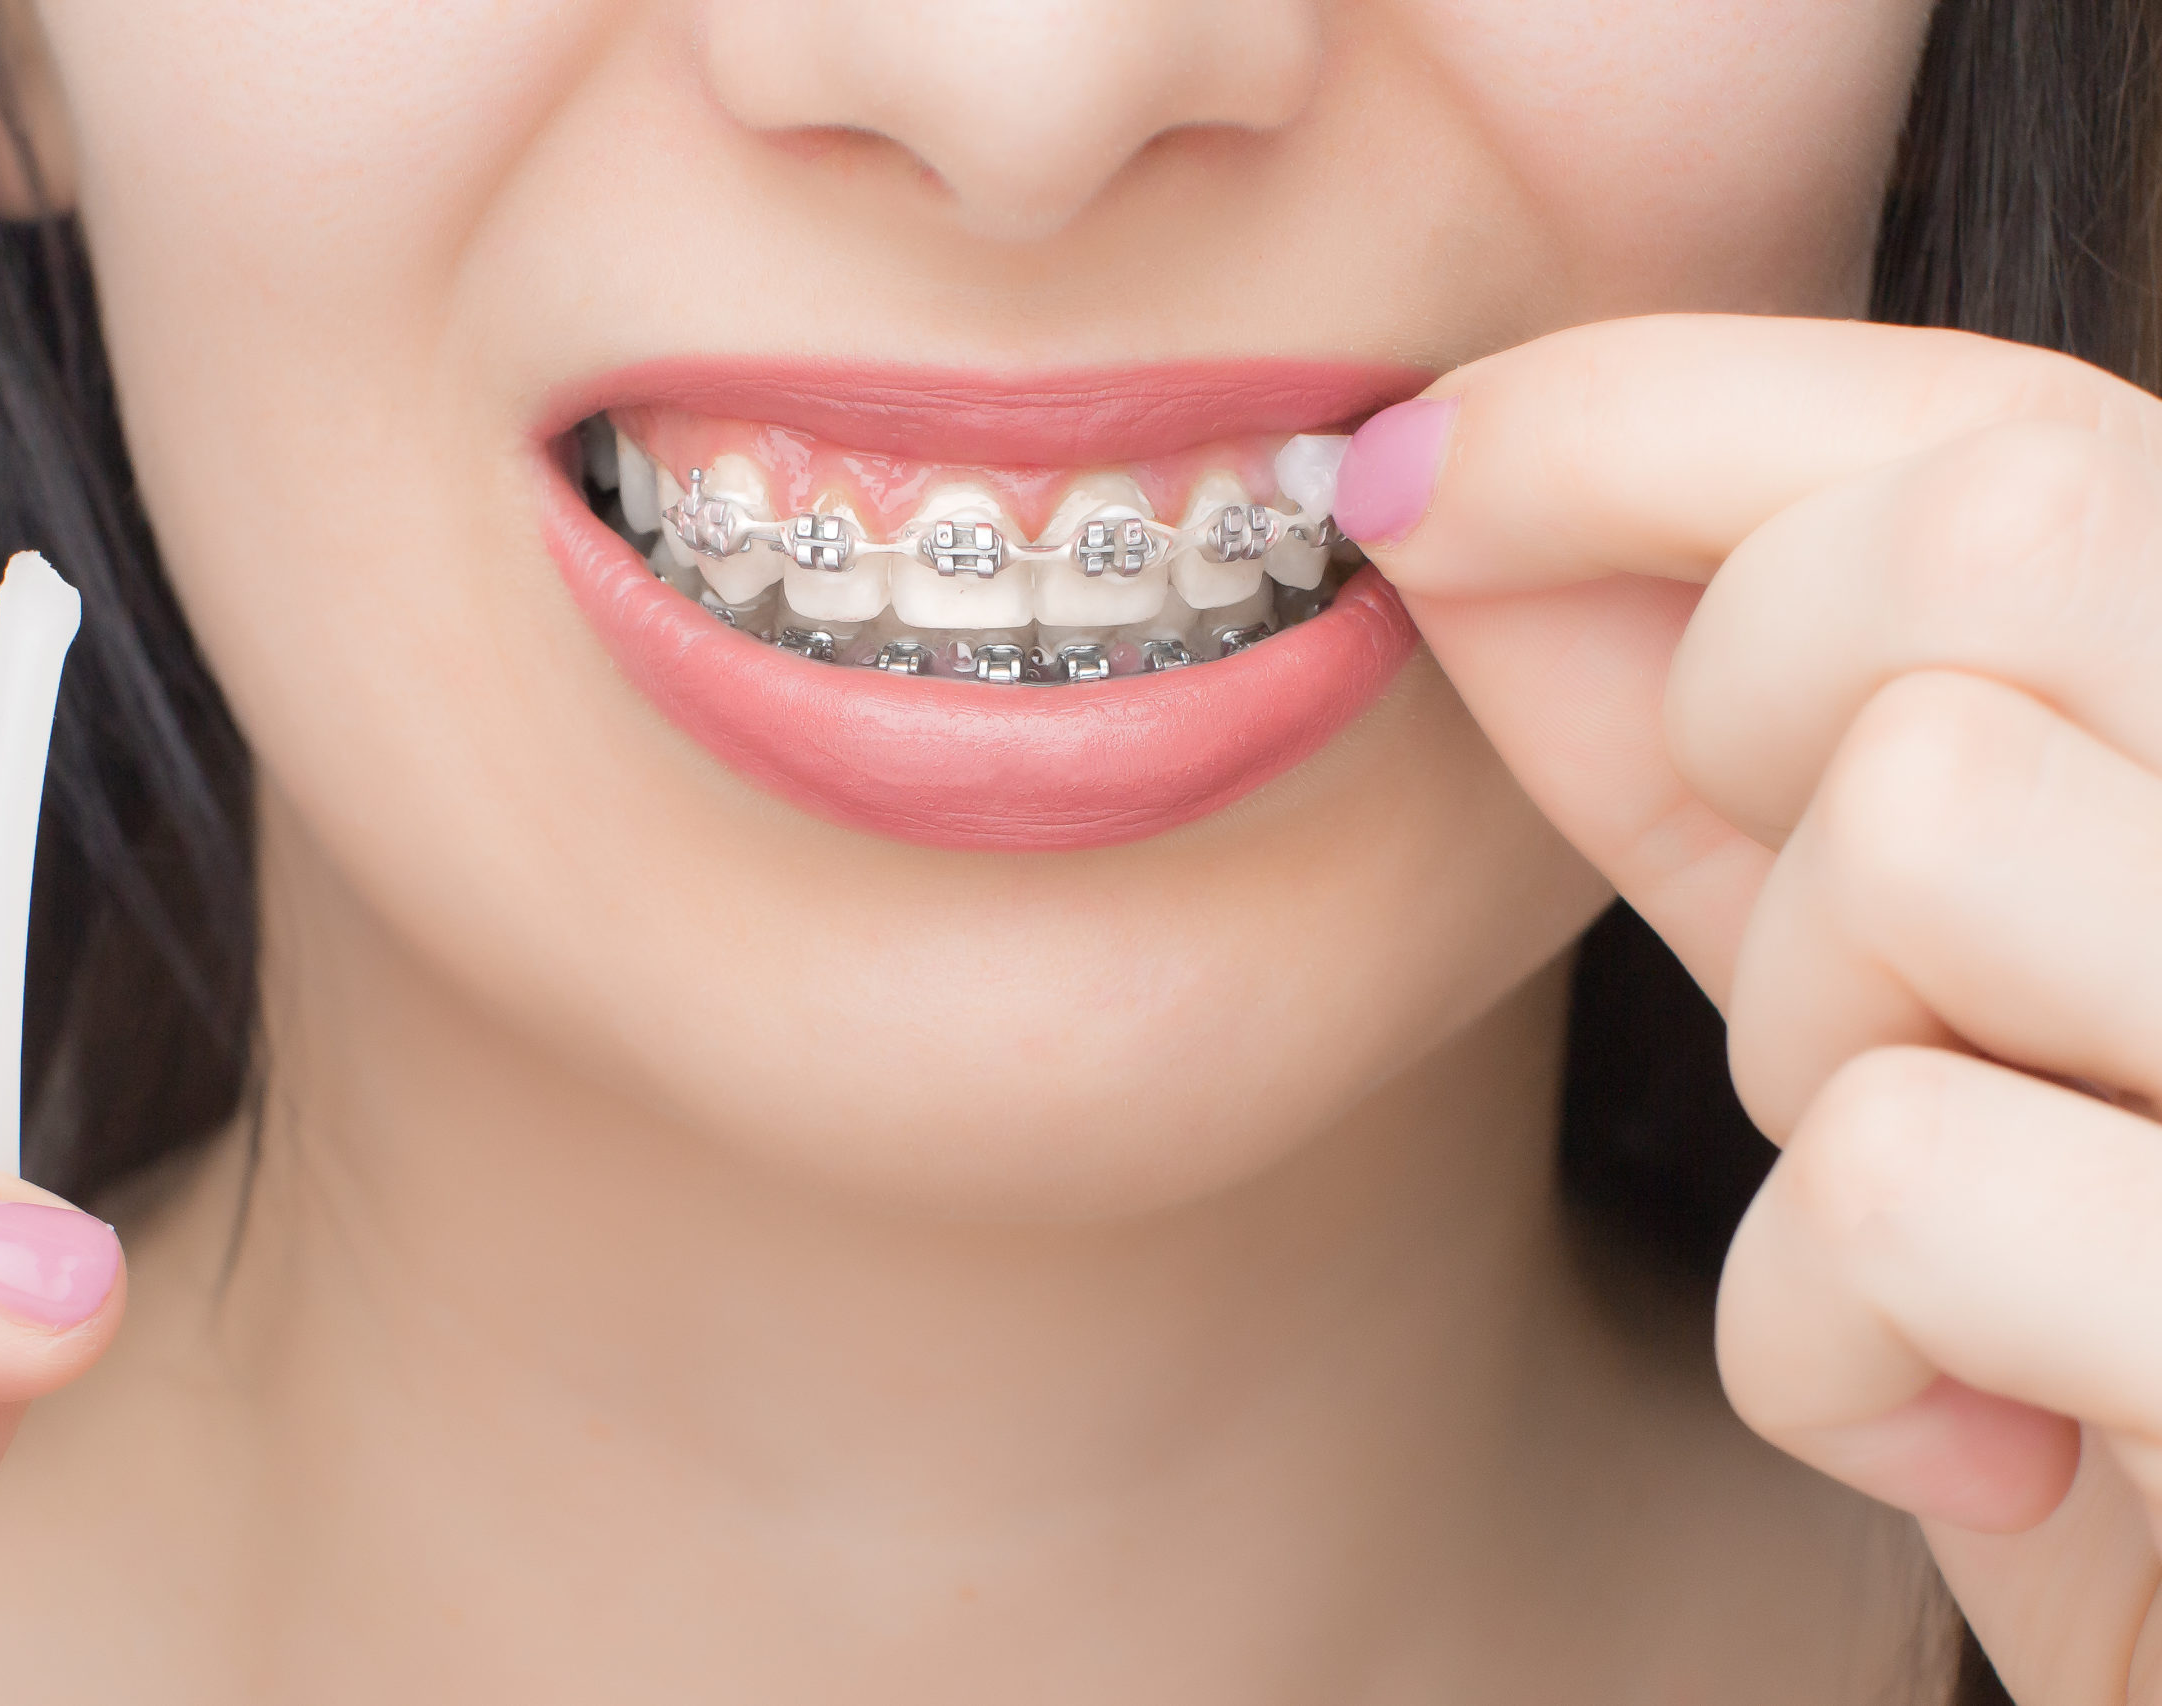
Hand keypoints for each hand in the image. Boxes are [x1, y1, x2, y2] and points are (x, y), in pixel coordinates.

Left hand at [1348, 314, 2161, 1702]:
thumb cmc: (2055, 1315)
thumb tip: (1429, 488)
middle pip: (1980, 543)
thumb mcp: (1869, 990)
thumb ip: (1694, 742)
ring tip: (1925, 1227)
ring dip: (1802, 1063)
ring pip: (1921, 833)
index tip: (1404, 473)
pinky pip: (1911, 1184)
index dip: (1644, 414)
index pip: (2004, 421)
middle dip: (1750, 727)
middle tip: (1812, 965)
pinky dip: (1826, 1343)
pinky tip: (1963, 1438)